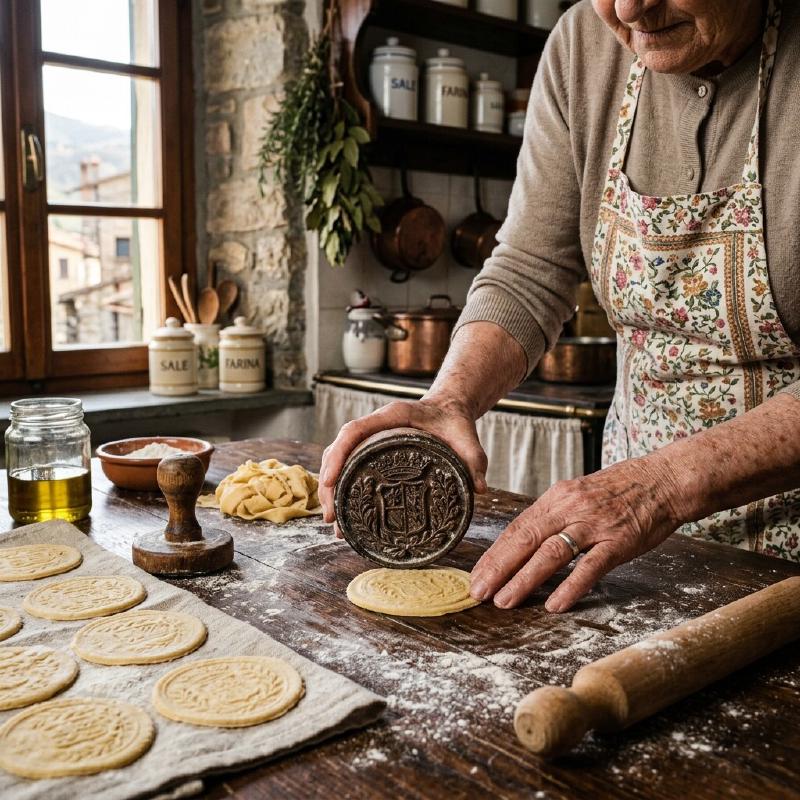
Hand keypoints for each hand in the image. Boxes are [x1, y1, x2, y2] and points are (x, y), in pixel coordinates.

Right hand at [318, 397, 487, 534]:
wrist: (451, 410)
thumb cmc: (456, 423)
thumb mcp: (468, 440)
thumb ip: (475, 460)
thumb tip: (479, 489)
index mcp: (391, 416)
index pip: (353, 431)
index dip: (338, 455)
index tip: (329, 481)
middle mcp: (374, 426)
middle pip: (338, 450)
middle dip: (329, 483)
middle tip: (331, 518)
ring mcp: (370, 438)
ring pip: (338, 459)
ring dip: (331, 489)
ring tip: (335, 524)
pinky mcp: (371, 450)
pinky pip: (348, 465)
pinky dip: (341, 488)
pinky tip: (345, 514)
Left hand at [469, 455, 681, 612]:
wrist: (663, 479)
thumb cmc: (619, 491)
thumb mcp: (578, 495)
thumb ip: (553, 518)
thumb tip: (524, 542)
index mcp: (556, 498)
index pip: (517, 528)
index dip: (494, 553)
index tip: (476, 574)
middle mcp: (570, 509)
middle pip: (525, 540)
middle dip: (498, 568)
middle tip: (478, 591)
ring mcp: (594, 525)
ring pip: (551, 554)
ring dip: (524, 579)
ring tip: (505, 600)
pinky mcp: (619, 541)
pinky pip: (591, 566)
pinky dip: (571, 586)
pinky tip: (554, 604)